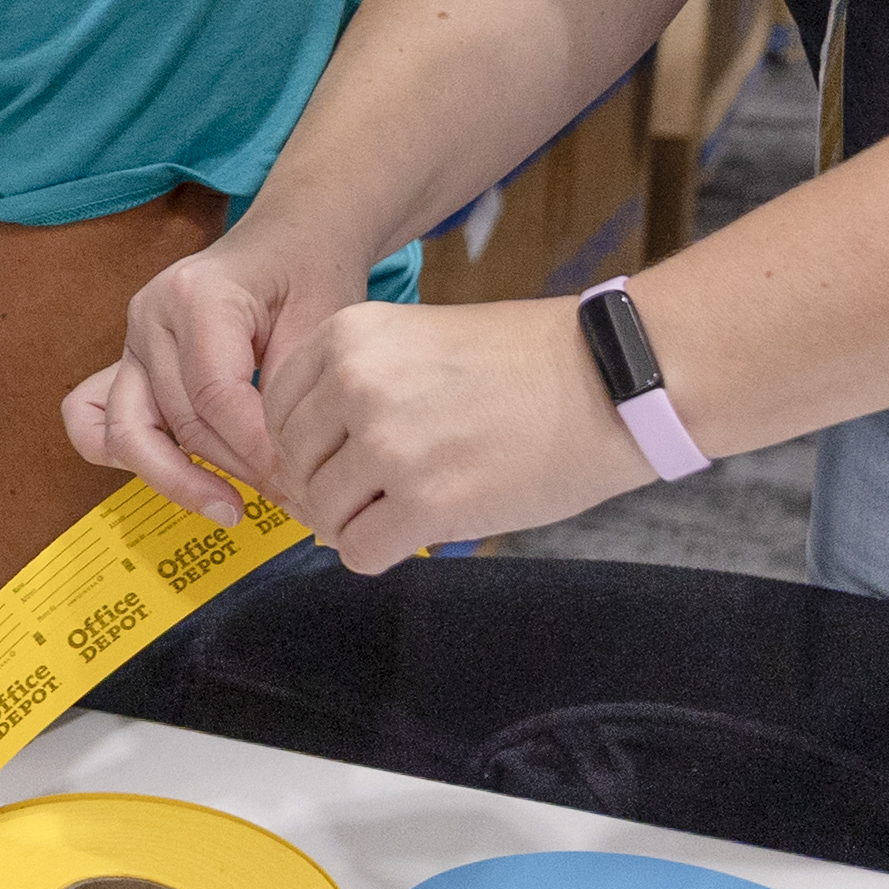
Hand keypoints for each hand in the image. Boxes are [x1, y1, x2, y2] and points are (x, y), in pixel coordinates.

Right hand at [64, 219, 392, 521]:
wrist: (290, 238)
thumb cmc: (311, 273)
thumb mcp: (322, 323)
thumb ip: (291, 395)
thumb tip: (280, 474)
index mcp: (196, 295)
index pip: (215, 396)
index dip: (256, 450)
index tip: (299, 483)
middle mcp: (150, 315)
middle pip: (180, 420)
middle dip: (235, 471)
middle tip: (290, 501)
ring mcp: (131, 339)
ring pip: (133, 431)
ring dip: (182, 479)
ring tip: (231, 509)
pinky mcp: (128, 361)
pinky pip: (96, 420)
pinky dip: (129, 456)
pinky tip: (182, 477)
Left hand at [257, 296, 652, 569]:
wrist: (612, 380)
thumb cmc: (526, 362)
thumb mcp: (418, 340)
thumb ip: (355, 387)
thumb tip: (307, 465)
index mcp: (349, 337)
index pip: (276, 410)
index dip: (305, 443)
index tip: (340, 457)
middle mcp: (356, 386)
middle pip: (295, 465)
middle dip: (326, 488)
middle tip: (372, 494)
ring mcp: (389, 446)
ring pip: (322, 514)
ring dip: (355, 521)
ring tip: (403, 508)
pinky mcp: (426, 504)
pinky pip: (359, 552)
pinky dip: (378, 552)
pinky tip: (415, 532)